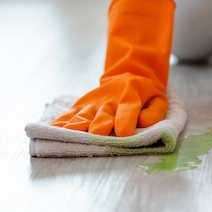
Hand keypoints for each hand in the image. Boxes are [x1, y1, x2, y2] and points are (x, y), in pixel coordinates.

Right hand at [51, 74, 167, 136]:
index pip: (128, 109)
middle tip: (96, 135)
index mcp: (131, 96)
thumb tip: (142, 123)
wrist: (129, 76)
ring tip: (70, 135)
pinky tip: (53, 131)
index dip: (125, 121)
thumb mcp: (158, 100)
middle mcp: (109, 100)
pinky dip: (61, 123)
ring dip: (77, 126)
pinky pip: (69, 115)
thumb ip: (154, 112)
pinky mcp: (81, 106)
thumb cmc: (145, 95)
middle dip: (100, 125)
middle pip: (103, 115)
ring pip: (84, 115)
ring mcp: (93, 104)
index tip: (122, 134)